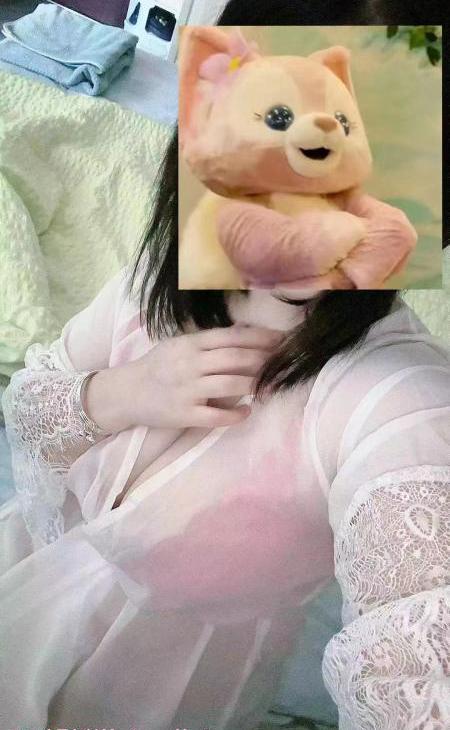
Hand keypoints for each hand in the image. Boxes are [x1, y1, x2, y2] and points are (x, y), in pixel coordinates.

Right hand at [86, 325, 282, 431]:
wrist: (126, 392)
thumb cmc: (158, 367)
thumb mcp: (179, 346)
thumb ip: (208, 343)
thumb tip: (246, 336)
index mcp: (190, 344)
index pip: (232, 337)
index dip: (260, 338)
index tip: (282, 340)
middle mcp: (190, 364)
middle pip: (236, 358)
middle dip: (264, 360)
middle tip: (284, 363)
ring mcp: (187, 390)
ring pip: (230, 384)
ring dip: (254, 385)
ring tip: (269, 387)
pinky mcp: (184, 414)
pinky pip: (216, 415)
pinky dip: (235, 414)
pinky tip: (247, 412)